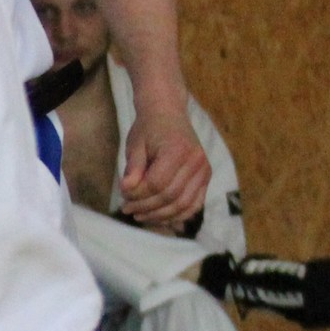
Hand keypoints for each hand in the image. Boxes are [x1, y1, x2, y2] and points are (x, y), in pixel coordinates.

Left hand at [116, 106, 210, 233]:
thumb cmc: (148, 128)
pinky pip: (195, 204)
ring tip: (141, 216)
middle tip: (128, 210)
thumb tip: (127, 190)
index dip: (138, 195)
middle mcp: (195, 161)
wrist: (168, 113)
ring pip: (183, 205)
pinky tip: (160, 217)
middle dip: (146, 207)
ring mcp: (204, 170)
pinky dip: (178, 215)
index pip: (156, 183)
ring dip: (160, 215)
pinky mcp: (206, 177)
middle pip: (170, 196)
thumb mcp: (135, 144)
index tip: (123, 197)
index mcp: (177, 150)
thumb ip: (133, 167)